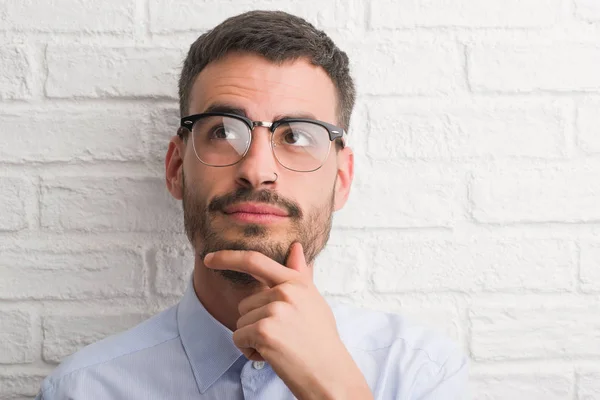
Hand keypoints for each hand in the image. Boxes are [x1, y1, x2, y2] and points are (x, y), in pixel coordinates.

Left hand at [203, 242, 372, 399]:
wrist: (331, 375)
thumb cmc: (321, 340)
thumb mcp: (314, 301)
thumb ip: (300, 274)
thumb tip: (296, 247)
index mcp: (296, 282)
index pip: (255, 261)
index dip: (228, 257)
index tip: (209, 259)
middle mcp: (285, 292)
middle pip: (245, 304)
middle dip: (256, 324)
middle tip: (284, 337)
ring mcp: (275, 310)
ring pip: (241, 322)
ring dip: (254, 339)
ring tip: (281, 347)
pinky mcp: (264, 331)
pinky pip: (238, 338)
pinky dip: (250, 352)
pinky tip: (273, 357)